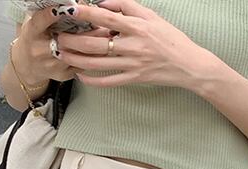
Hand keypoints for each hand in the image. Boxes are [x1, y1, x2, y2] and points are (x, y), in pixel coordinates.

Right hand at [12, 5, 111, 84]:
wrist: (27, 66)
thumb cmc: (34, 38)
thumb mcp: (35, 22)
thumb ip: (47, 12)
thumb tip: (70, 2)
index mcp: (32, 34)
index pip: (40, 22)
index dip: (51, 15)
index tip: (65, 8)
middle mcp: (40, 51)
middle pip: (64, 40)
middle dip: (84, 31)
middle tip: (100, 23)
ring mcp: (51, 65)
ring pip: (76, 54)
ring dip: (94, 45)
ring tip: (107, 34)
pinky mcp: (61, 75)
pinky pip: (81, 65)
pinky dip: (93, 57)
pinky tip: (102, 49)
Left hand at [53, 0, 206, 88]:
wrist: (188, 65)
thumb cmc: (170, 38)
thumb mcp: (152, 16)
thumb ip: (127, 7)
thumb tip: (104, 4)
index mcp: (137, 27)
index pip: (106, 18)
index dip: (87, 14)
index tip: (71, 9)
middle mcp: (132, 46)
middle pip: (96, 44)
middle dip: (73, 41)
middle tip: (58, 37)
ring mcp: (132, 65)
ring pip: (98, 63)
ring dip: (77, 60)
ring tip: (62, 55)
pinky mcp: (133, 79)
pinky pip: (108, 81)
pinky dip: (92, 80)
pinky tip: (79, 75)